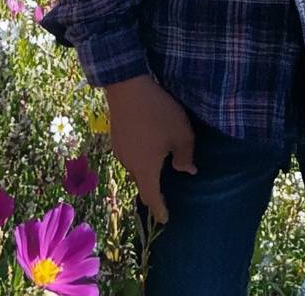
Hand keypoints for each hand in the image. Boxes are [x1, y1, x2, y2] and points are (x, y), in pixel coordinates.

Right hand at [104, 74, 196, 223]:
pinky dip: (140, 157)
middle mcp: (129, 164)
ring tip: (158, 167)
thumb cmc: (158, 113)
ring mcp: (120, 150)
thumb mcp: (181, 134)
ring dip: (146, 172)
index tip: (165, 219)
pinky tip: (147, 145)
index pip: (152, 197)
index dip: (159, 209)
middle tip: (162, 195)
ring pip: (135, 168)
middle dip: (152, 192)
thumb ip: (186, 156)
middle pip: (142, 184)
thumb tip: (188, 171)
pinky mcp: (116, 136)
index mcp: (146, 169)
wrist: (127, 87)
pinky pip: (130, 155)